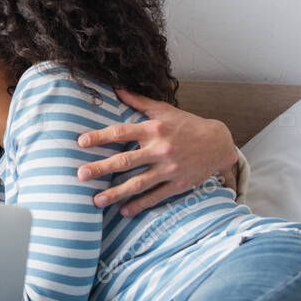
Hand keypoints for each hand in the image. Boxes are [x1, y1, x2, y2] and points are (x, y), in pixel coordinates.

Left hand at [77, 89, 238, 216]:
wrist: (220, 144)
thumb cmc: (187, 125)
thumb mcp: (164, 110)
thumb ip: (138, 101)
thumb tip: (116, 88)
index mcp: (154, 129)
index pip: (121, 132)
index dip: (100, 137)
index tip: (81, 142)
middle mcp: (160, 149)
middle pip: (126, 161)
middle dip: (101, 168)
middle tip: (80, 175)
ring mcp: (169, 169)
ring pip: (138, 183)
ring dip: (116, 193)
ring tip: (96, 201)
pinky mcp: (178, 184)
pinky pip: (155, 197)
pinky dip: (139, 205)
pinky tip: (123, 212)